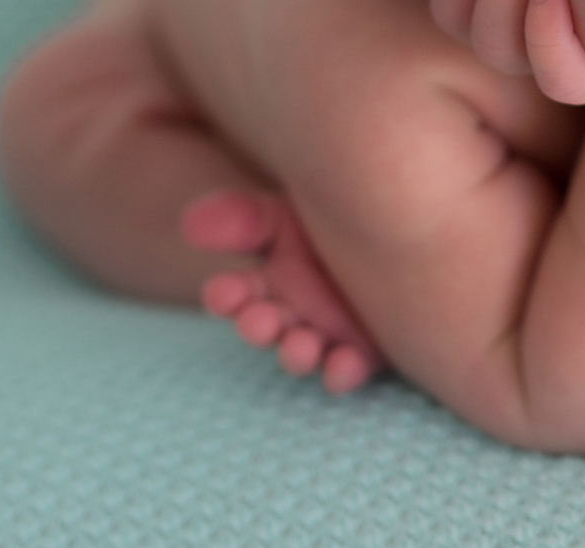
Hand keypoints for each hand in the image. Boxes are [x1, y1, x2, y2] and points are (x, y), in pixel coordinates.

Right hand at [179, 189, 386, 394]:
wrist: (392, 224)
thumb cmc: (330, 220)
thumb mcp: (285, 213)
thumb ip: (245, 219)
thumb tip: (192, 223)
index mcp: (264, 283)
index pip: (234, 293)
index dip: (225, 296)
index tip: (222, 292)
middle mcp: (289, 314)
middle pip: (264, 327)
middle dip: (258, 327)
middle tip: (259, 321)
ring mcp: (325, 336)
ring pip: (302, 352)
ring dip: (296, 353)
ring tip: (300, 345)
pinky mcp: (363, 351)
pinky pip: (349, 368)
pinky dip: (342, 371)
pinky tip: (343, 363)